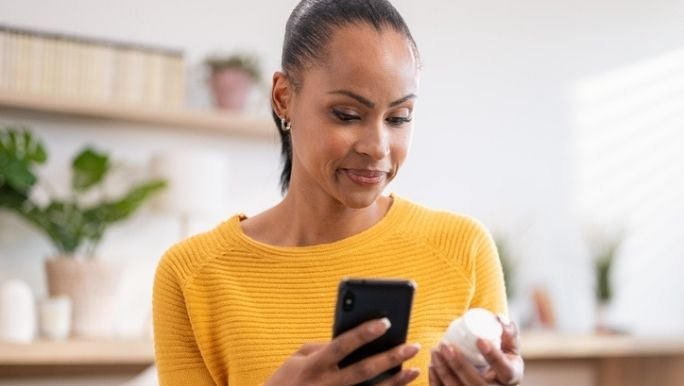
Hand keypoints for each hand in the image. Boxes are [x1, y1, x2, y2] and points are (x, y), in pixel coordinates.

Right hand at [265, 318, 420, 385]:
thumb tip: (353, 341)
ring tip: (414, 369)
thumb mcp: (297, 358)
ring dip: (395, 381)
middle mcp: (326, 384)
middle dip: (389, 357)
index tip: (385, 322)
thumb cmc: (285, 380)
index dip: (363, 334)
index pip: (342, 346)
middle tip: (412, 345)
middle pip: (363, 370)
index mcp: (313, 366)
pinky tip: (400, 385)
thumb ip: (323, 347)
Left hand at [429, 315, 523, 385]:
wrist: (494, 373)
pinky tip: (432, 366)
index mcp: (511, 376)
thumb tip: (499, 318)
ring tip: (435, 352)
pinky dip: (437, 382)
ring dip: (444, 372)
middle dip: (458, 365)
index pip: (504, 370)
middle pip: (477, 383)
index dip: (493, 356)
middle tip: (445, 345)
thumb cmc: (502, 354)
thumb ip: (508, 330)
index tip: (480, 340)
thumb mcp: (510, 344)